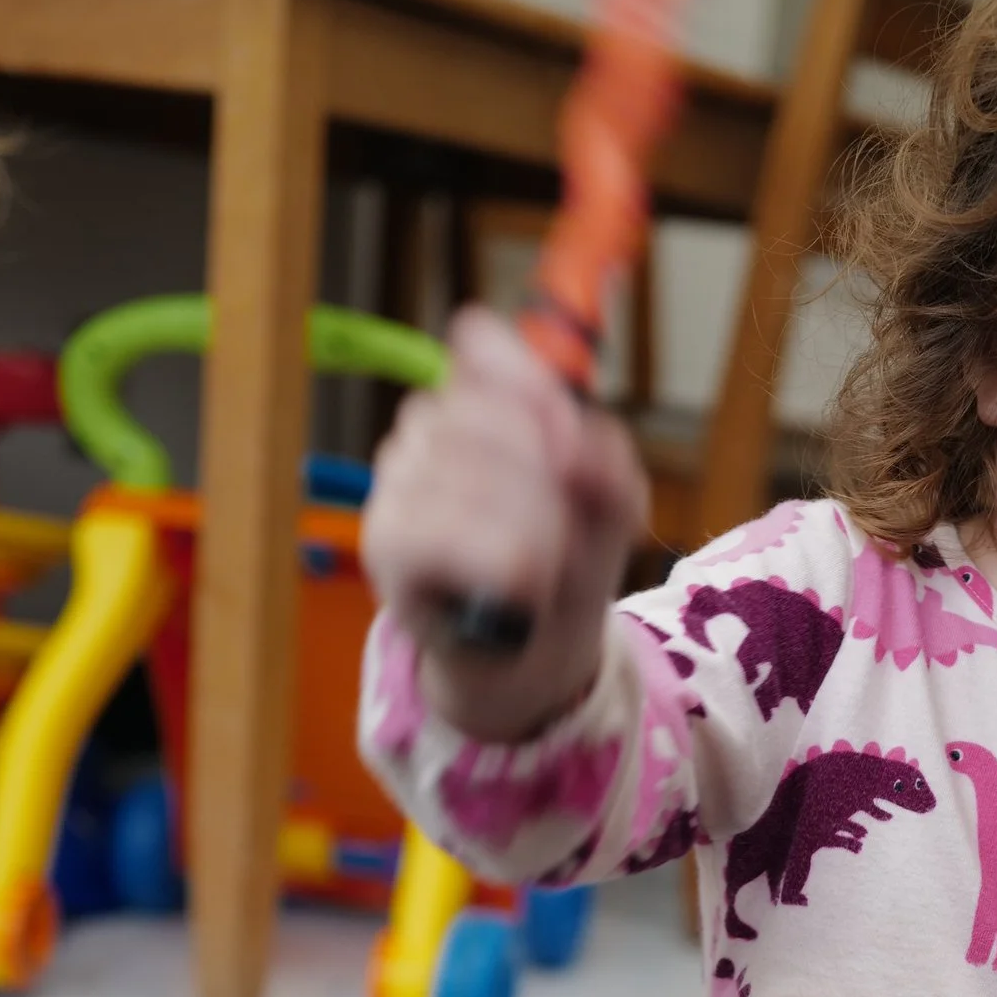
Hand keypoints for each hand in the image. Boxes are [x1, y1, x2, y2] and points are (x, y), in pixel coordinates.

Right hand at [361, 305, 650, 742]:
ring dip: (536, 533)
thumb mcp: (612, 504)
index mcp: (477, 399)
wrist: (534, 650)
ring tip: (544, 571)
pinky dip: (501, 565)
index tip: (572, 447)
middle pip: (495, 418)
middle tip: (569, 534)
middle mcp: (425, 426)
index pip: (480, 346)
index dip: (533, 389)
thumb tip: (573, 449)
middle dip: (553, 482)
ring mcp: (397, 478)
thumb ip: (607, 459)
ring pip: (479, 478)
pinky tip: (519, 589)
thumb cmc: (568, 561)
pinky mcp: (385, 537)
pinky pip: (446, 533)